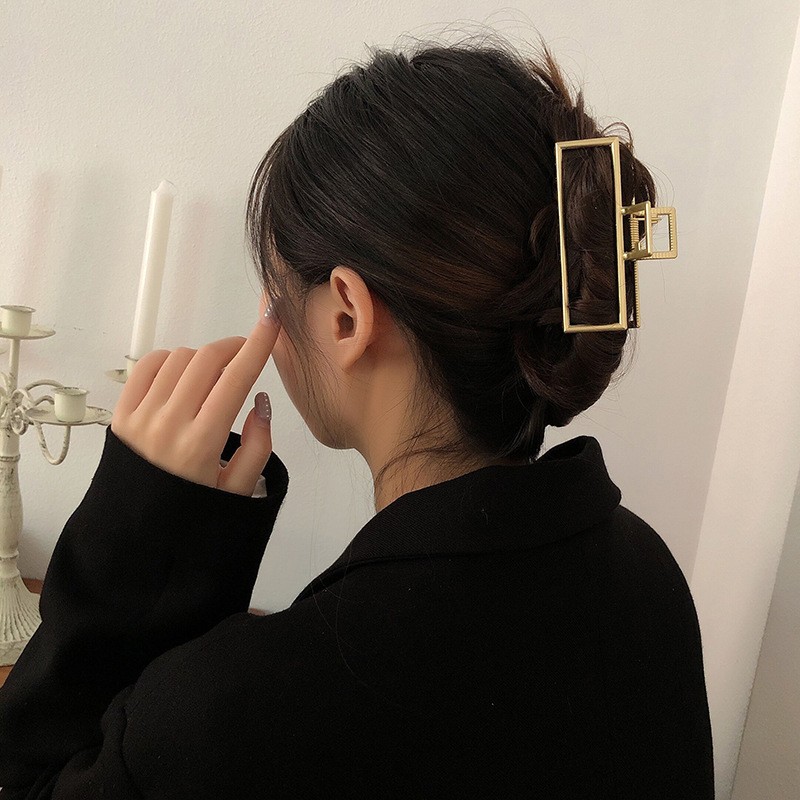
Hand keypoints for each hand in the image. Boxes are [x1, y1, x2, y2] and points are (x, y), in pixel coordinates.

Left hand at [111, 294, 280, 495]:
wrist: (136, 534)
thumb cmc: (190, 512)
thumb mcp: (238, 490)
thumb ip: (258, 446)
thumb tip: (260, 401)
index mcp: (202, 443)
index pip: (236, 378)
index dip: (258, 344)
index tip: (271, 320)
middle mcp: (169, 424)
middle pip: (207, 359)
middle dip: (234, 346)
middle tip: (245, 352)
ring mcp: (141, 416)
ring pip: (179, 358)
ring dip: (203, 358)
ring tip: (211, 377)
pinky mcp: (121, 415)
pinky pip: (147, 366)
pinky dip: (169, 360)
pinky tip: (181, 375)